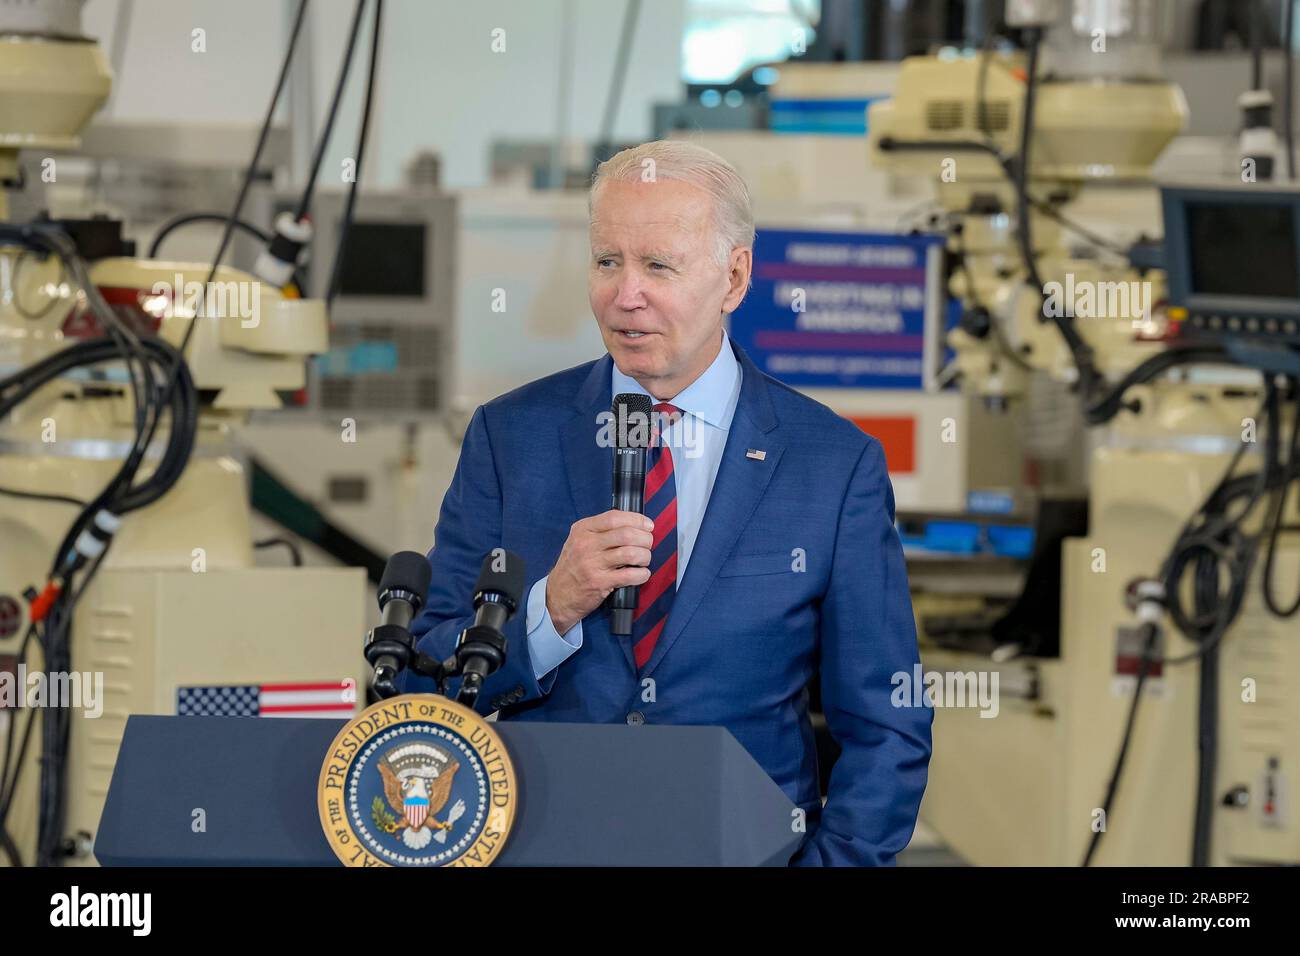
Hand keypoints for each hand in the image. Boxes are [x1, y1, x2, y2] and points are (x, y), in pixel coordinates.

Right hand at [546, 509, 653, 633]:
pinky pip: (630, 575)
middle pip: (626, 534)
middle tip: (647, 544)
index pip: (614, 517)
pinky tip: (641, 574)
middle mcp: (586, 544)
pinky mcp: (599, 583)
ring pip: (631, 553)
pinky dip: (642, 574)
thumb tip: (633, 524)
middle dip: (645, 539)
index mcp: (583, 530)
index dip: (637, 520)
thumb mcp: (579, 540)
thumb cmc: (573, 567)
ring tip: (644, 560)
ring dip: (645, 556)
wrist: (557, 595)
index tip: (648, 525)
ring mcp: (592, 564)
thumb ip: (601, 530)